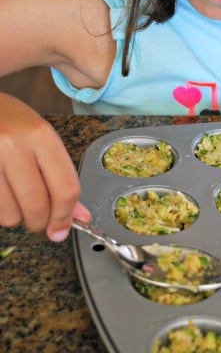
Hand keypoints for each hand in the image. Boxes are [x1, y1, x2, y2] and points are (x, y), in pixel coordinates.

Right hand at [0, 93, 90, 240]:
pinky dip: (1, 211)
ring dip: (16, 216)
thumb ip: (62, 179)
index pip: (65, 188)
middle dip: (40, 222)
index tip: (61, 228)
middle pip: (38, 206)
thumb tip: (81, 217)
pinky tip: (2, 193)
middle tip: (38, 218)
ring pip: (11, 215)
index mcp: (41, 136)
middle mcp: (14, 145)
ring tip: (15, 197)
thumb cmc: (12, 124)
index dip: (65, 216)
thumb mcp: (43, 141)